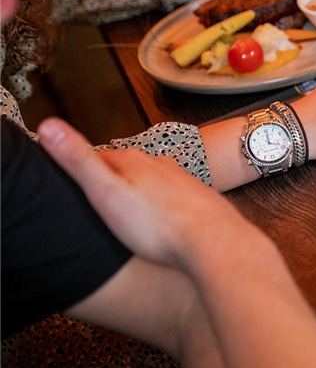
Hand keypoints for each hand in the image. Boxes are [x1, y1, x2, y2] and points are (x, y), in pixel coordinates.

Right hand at [37, 118, 254, 269]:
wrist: (214, 243)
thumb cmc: (157, 226)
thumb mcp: (107, 193)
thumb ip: (78, 161)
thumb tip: (49, 124)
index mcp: (134, 161)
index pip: (97, 156)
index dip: (80, 169)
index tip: (65, 180)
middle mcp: (161, 165)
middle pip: (126, 168)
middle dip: (109, 180)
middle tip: (91, 199)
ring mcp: (182, 181)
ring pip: (151, 182)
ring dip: (136, 192)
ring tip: (121, 212)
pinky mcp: (197, 200)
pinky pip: (170, 199)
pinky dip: (159, 207)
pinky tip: (156, 222)